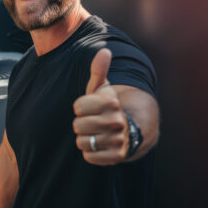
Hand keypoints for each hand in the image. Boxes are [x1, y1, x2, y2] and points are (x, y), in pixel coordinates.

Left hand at [72, 48, 128, 165]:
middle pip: (78, 126)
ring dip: (85, 139)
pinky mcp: (117, 156)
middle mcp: (117, 121)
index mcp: (111, 103)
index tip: (89, 108)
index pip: (77, 107)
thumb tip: (104, 50)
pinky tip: (99, 145)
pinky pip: (89, 156)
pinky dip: (90, 153)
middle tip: (93, 122)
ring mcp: (118, 140)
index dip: (80, 108)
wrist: (130, 130)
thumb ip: (98, 71)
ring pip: (82, 142)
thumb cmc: (108, 107)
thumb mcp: (102, 89)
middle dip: (81, 125)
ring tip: (96, 134)